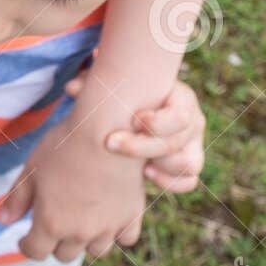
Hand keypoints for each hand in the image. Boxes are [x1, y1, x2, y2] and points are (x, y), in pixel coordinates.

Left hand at [0, 119, 143, 262]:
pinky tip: (111, 218)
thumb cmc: (64, 146)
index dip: (27, 246)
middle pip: (65, 255)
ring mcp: (109, 227)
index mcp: (51, 223)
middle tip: (54, 225)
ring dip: (86, 241)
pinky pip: (126, 238)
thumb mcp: (31, 169)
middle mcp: (80, 232)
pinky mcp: (132, 216)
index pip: (36, 252)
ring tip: (82, 222)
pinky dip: (118, 233)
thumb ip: (17, 199)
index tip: (26, 239)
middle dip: (55, 243)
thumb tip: (2, 221)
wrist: (107, 129)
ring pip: (96, 250)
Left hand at [66, 69, 205, 190]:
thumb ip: (95, 83)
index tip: (131, 120)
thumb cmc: (126, 92)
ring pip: (188, 164)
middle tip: (111, 143)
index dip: (156, 123)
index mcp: (181, 98)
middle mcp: (193, 121)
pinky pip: (188, 181)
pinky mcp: (188, 164)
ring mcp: (193, 144)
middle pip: (176, 141)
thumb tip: (71, 88)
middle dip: (142, 146)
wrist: (133, 109)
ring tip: (136, 164)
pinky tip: (145, 174)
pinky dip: (169, 182)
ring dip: (160, 166)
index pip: (180, 116)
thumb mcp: (114, 84)